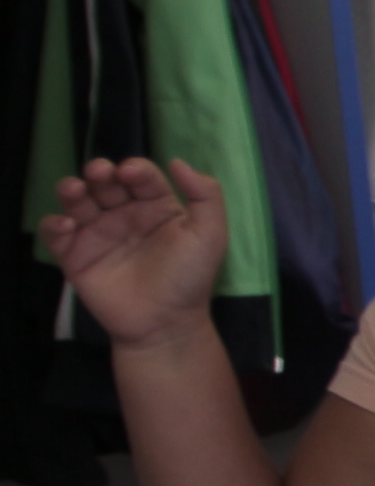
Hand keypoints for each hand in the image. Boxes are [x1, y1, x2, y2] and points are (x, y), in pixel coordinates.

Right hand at [36, 158, 228, 344]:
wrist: (164, 323)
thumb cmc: (189, 278)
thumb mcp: (209, 235)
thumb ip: (205, 196)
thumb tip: (179, 161)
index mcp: (156, 206)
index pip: (141, 176)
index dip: (134, 168)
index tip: (130, 173)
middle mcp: (124, 214)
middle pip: (104, 182)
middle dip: (99, 171)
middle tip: (99, 173)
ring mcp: (97, 233)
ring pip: (76, 200)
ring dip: (71, 189)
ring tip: (75, 190)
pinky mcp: (74, 254)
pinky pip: (55, 232)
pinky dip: (53, 224)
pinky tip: (66, 226)